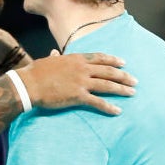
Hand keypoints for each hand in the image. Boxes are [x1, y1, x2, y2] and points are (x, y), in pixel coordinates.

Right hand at [16, 52, 136, 115]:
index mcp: (76, 59)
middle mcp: (82, 69)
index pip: (100, 58)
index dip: (113, 60)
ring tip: (132, 93)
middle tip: (135, 80)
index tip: (124, 63)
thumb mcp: (48, 61)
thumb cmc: (36, 73)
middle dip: (123, 76)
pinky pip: (98, 102)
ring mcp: (81, 82)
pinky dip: (109, 107)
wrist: (29, 84)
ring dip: (122, 89)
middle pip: (108, 71)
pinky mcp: (78, 96)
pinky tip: (118, 111)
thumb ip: (55, 57)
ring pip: (107, 85)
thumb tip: (55, 53)